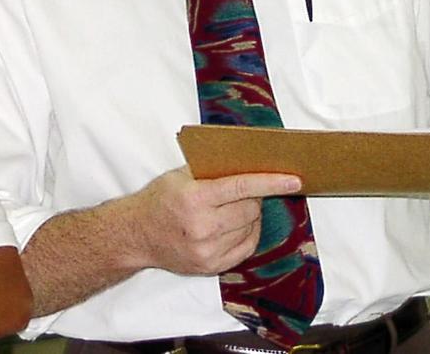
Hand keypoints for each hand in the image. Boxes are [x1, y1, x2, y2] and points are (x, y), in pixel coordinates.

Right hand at [131, 167, 302, 274]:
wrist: (136, 236)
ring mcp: (207, 251)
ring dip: (251, 215)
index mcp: (194, 199)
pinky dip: (249, 233)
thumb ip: (212, 170)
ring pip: (250, 228)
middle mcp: (202, 227)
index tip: (294, 180)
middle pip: (249, 209)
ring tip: (237, 207)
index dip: (271, 182)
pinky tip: (239, 224)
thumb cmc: (159, 200)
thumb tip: (250, 162)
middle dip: (255, 197)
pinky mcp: (210, 266)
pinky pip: (245, 247)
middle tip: (247, 190)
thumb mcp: (180, 176)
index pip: (242, 188)